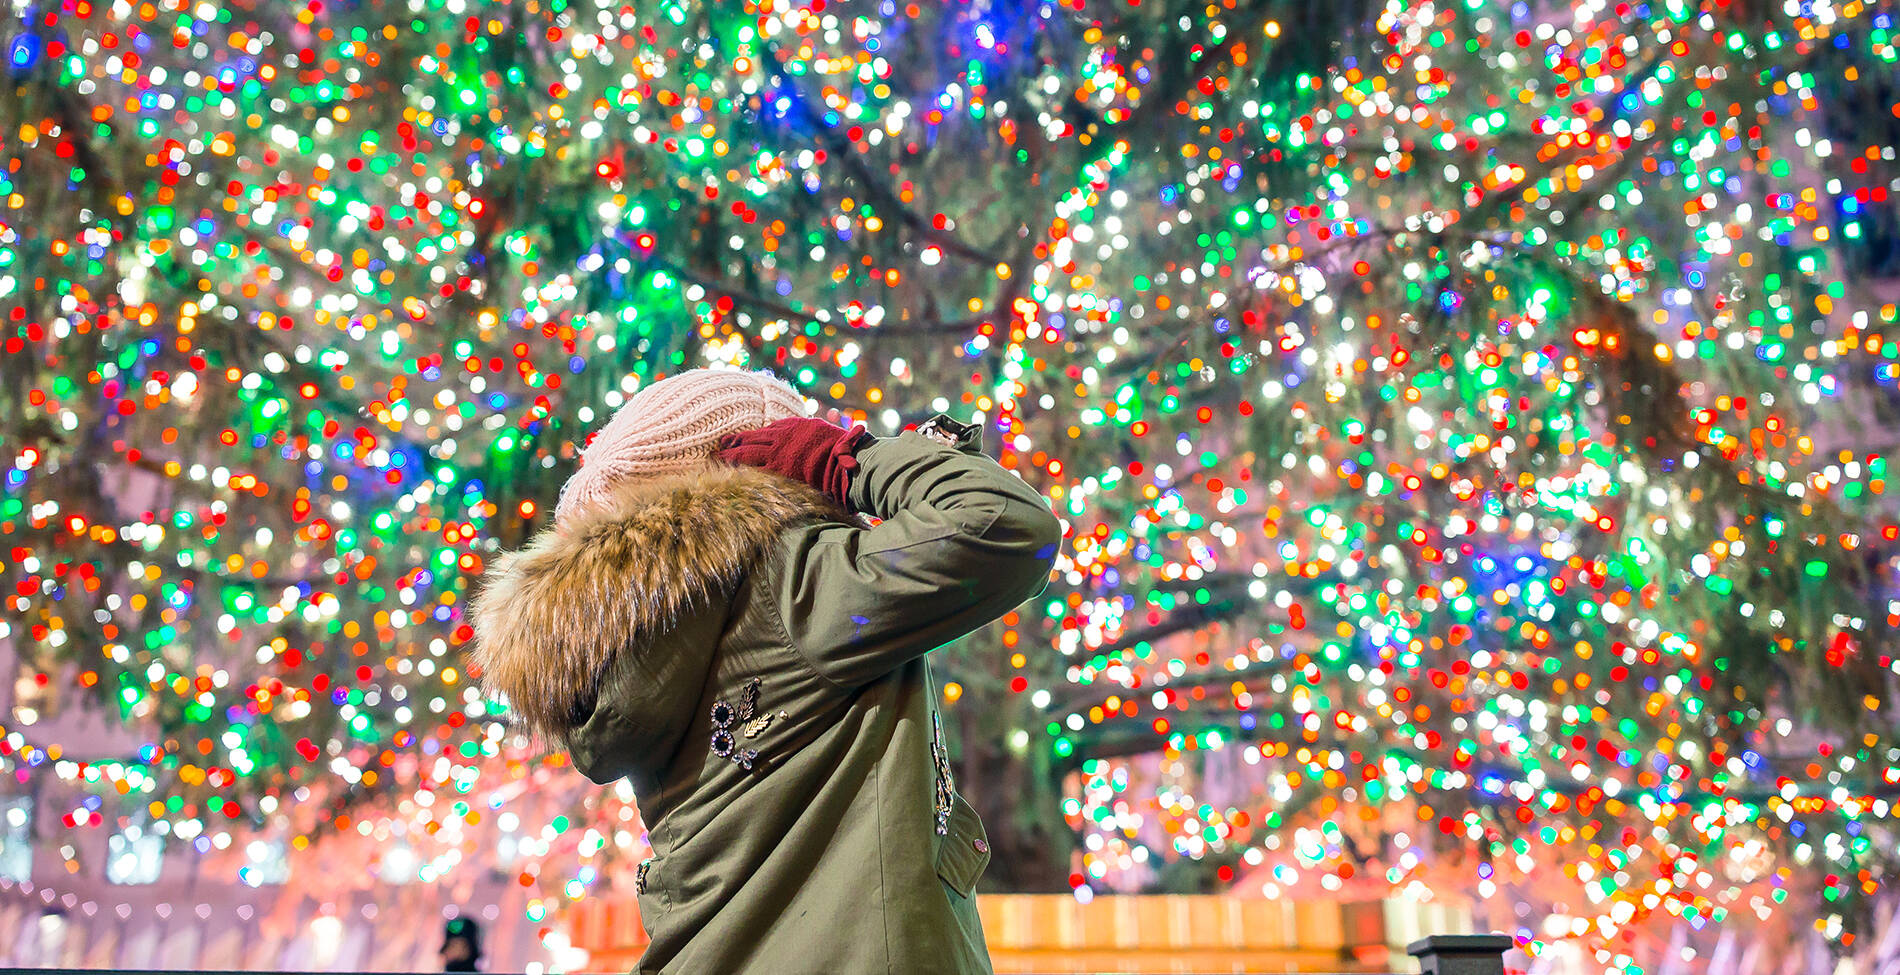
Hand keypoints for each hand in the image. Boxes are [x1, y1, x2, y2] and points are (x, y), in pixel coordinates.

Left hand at [715, 415, 870, 505]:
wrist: (842, 458)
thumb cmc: (833, 443)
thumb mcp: (811, 428)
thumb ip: (793, 429)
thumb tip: (780, 433)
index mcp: (785, 428)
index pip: (757, 433)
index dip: (741, 438)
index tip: (728, 441)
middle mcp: (778, 440)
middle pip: (747, 443)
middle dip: (729, 447)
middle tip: (715, 452)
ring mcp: (778, 456)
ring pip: (747, 456)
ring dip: (730, 459)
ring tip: (716, 462)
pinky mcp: (781, 472)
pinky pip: (757, 473)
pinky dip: (744, 474)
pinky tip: (732, 477)